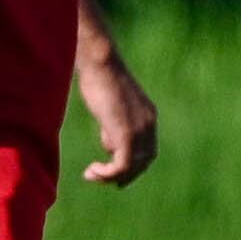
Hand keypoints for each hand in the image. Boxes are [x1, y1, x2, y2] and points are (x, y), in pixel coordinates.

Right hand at [77, 38, 159, 186]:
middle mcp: (149, 124)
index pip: (148, 149)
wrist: (100, 63)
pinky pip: (123, 165)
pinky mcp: (126, 134)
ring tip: (91, 174)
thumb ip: (114, 124)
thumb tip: (109, 143)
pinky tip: (92, 171)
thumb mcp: (110, 105)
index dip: (134, 165)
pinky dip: (108, 173)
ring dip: (111, 176)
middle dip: (124, 175)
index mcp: (148, 115)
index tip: (114, 171)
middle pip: (144, 161)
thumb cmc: (99, 77)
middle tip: (100, 177)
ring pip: (132, 166)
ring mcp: (140, 130)